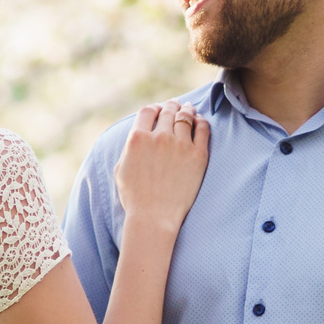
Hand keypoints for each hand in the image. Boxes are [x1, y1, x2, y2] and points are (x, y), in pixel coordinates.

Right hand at [113, 101, 208, 230]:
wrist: (154, 217)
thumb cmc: (134, 197)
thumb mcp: (120, 168)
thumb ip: (129, 147)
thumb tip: (138, 134)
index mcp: (137, 138)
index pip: (148, 111)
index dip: (154, 108)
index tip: (158, 110)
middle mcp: (158, 137)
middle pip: (168, 110)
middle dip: (171, 106)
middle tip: (175, 106)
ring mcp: (180, 145)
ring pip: (186, 116)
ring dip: (187, 110)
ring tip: (189, 109)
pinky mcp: (198, 155)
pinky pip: (203, 129)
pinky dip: (201, 121)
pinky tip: (200, 121)